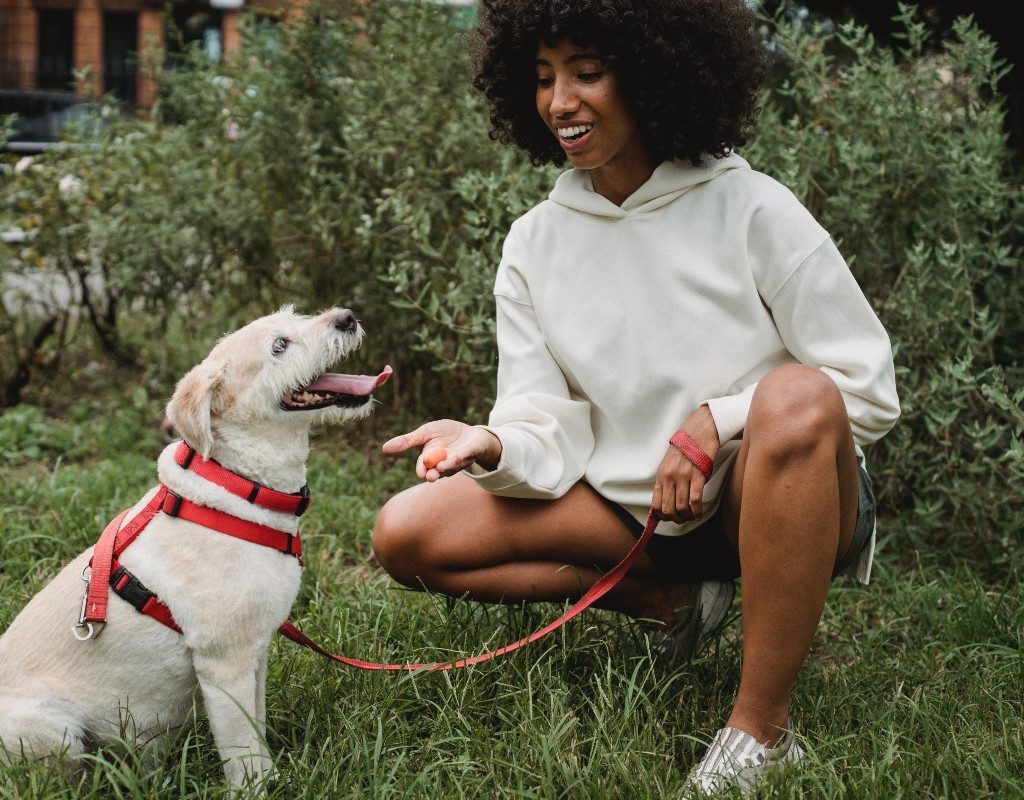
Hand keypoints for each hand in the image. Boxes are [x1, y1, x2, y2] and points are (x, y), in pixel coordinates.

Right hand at [382, 419, 501, 481]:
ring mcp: (459, 460)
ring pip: (452, 466)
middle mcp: (444, 464)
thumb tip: (384, 448)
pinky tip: (458, 456)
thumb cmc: (445, 434)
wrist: (470, 433)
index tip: (422, 472)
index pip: (424, 469)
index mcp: (431, 460)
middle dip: (434, 474)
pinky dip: (463, 455)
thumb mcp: (424, 433)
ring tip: (442, 466)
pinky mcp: (473, 452)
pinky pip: (468, 454)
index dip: (422, 471)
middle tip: (431, 476)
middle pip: (437, 473)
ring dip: (447, 466)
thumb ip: (407, 441)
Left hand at [652, 404, 720, 523]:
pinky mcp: (698, 475)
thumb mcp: (668, 464)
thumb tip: (665, 502)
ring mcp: (683, 476)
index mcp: (661, 475)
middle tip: (682, 519)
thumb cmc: (685, 449)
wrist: (698, 432)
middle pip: (668, 509)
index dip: (662, 516)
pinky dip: (697, 511)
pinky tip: (699, 513)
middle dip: (675, 519)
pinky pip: (695, 500)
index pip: (655, 503)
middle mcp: (670, 477)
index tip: (669, 518)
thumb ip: (666, 482)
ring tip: (692, 516)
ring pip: (681, 507)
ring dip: (687, 517)